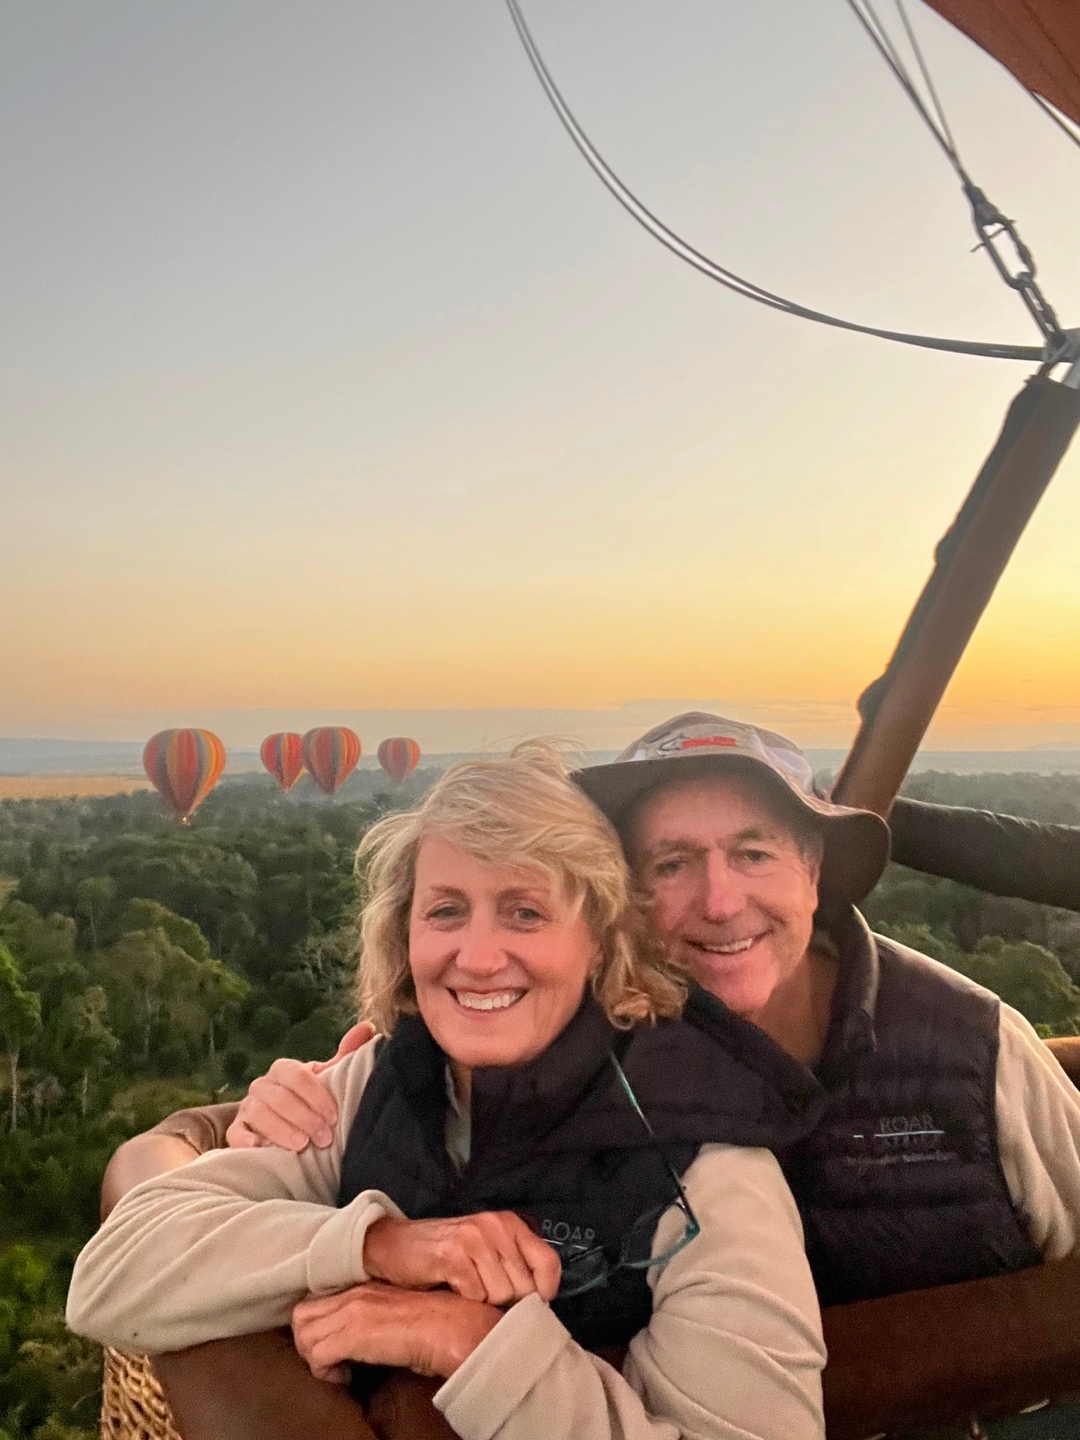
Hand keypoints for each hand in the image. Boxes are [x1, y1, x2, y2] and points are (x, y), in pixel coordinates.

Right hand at [226, 1022, 374, 1150]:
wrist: (286, 1127)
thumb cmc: (310, 1101)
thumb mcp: (327, 1080)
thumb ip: (345, 1055)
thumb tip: (368, 1027)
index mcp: (284, 1070)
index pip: (297, 1075)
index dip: (316, 1096)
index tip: (334, 1116)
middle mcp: (262, 1085)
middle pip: (279, 1096)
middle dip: (303, 1117)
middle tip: (324, 1137)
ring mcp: (247, 1108)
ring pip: (258, 1113)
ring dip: (281, 1129)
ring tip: (301, 1145)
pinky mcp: (236, 1131)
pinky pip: (234, 1132)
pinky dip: (244, 1138)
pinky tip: (258, 1146)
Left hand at [292, 1281, 500, 1381]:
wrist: (452, 1325)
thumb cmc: (436, 1324)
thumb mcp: (398, 1314)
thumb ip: (376, 1318)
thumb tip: (365, 1341)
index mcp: (363, 1287)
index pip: (316, 1301)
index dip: (316, 1327)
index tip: (333, 1347)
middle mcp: (353, 1296)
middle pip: (301, 1315)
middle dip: (307, 1343)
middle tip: (329, 1362)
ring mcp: (352, 1313)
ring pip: (304, 1335)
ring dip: (314, 1359)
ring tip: (338, 1372)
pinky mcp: (355, 1335)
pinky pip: (317, 1355)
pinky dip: (324, 1373)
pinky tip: (344, 1378)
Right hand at [363, 1211, 560, 1305]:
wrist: (395, 1245)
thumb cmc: (446, 1255)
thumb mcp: (487, 1251)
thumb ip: (513, 1266)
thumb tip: (541, 1305)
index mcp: (511, 1224)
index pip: (550, 1264)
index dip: (544, 1293)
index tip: (528, 1307)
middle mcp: (496, 1226)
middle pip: (525, 1288)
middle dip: (508, 1303)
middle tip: (485, 1298)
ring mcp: (475, 1239)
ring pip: (501, 1294)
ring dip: (485, 1303)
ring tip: (468, 1291)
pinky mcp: (453, 1256)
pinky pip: (476, 1295)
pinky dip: (466, 1301)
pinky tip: (453, 1290)